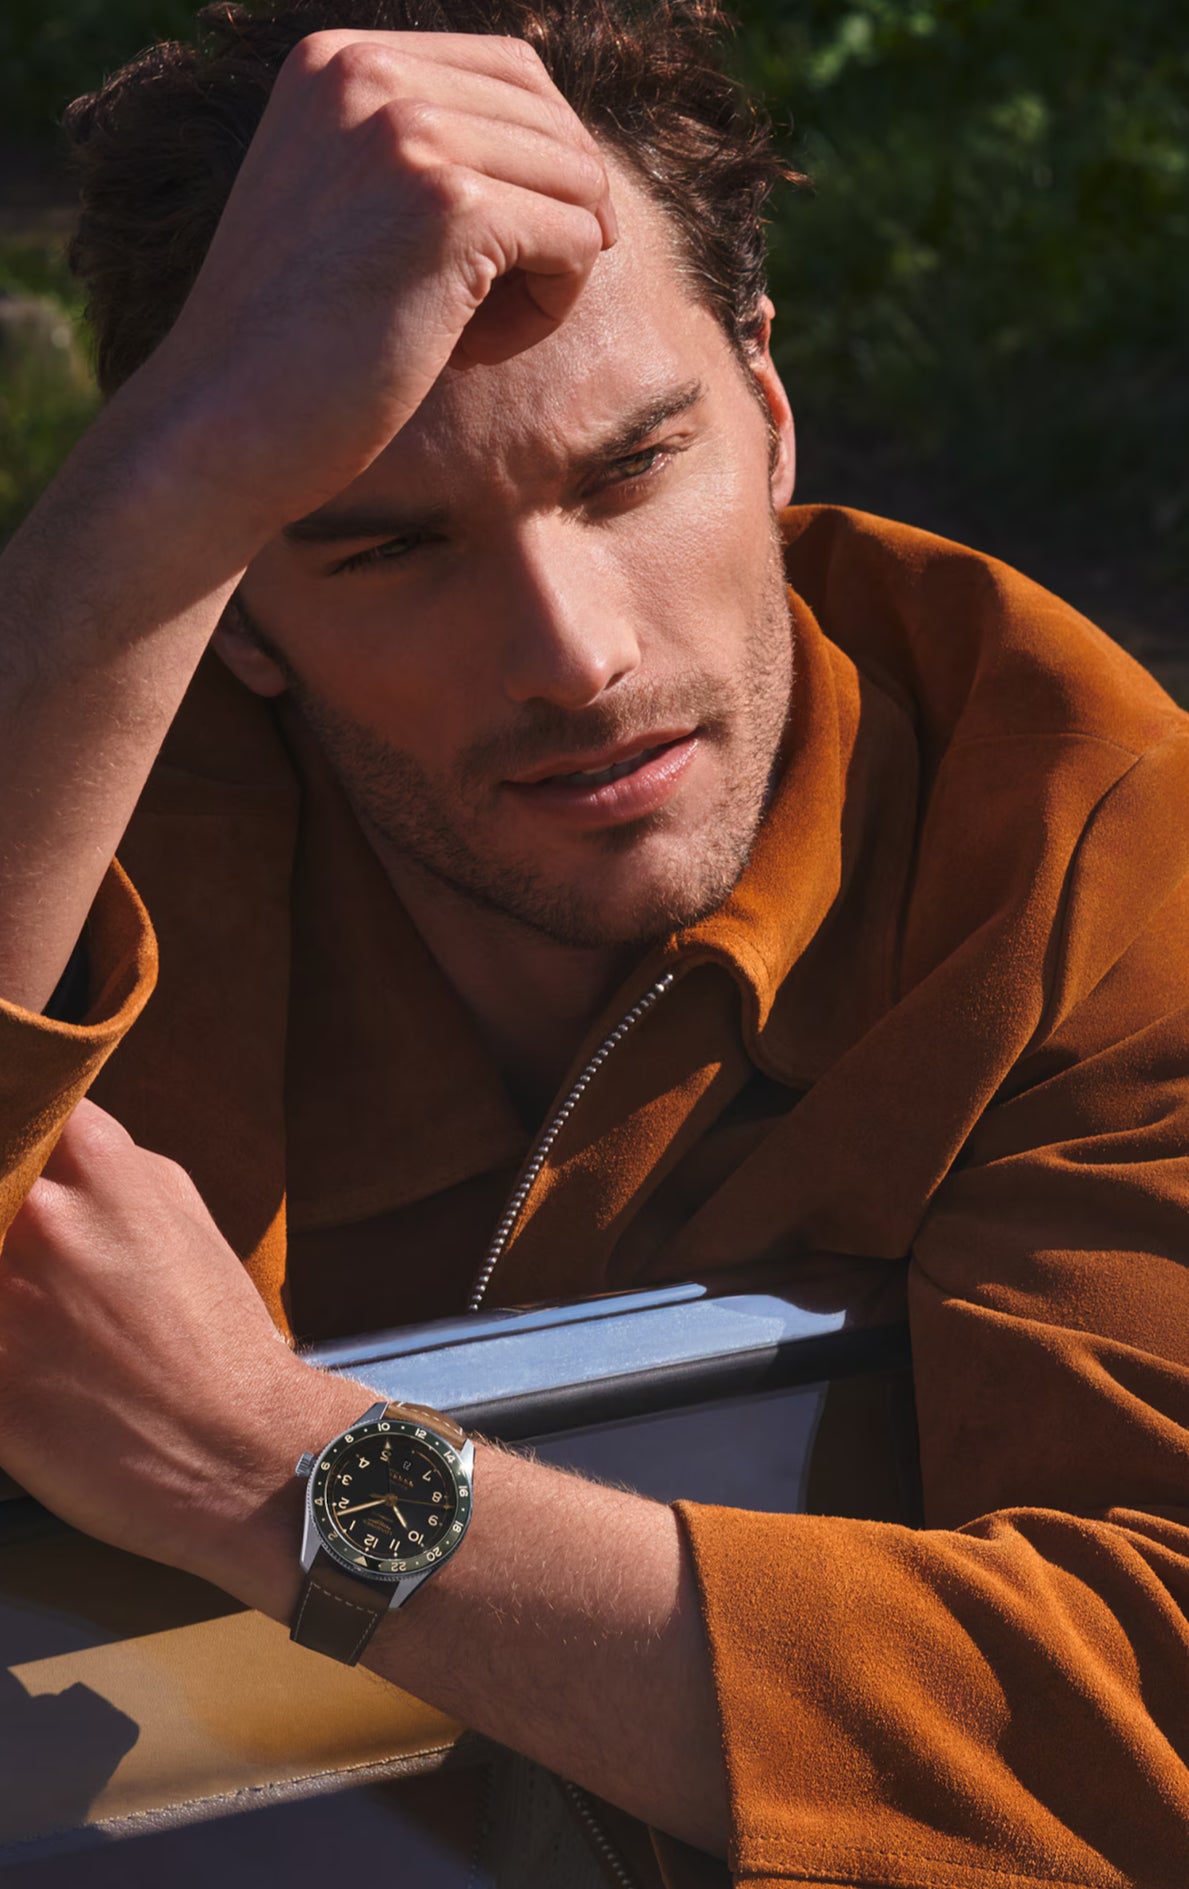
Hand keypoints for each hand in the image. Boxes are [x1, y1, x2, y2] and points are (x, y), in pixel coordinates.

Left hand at [0, 1101, 364, 1608]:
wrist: (243, 1454)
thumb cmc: (219, 1336)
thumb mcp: (183, 1215)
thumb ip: (110, 1170)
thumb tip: (51, 1147)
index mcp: (102, 1170)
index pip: (20, 1112)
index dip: (15, 1140)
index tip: (17, 1163)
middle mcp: (45, 1220)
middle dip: (1, 1220)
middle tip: (26, 1257)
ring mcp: (7, 1299)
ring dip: (2, 1282)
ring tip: (37, 1314)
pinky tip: (28, 1361)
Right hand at [144, 29, 617, 541]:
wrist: (221, 428)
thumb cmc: (291, 346)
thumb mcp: (342, 206)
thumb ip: (422, 154)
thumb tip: (572, 156)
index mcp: (338, 58)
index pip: (512, 71)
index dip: (539, 168)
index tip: (497, 257)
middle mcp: (370, 73)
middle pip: (555, 125)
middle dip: (552, 220)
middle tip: (485, 308)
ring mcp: (412, 136)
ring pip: (579, 184)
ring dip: (551, 272)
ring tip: (471, 333)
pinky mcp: (454, 210)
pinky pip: (578, 243)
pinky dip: (548, 309)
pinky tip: (472, 349)